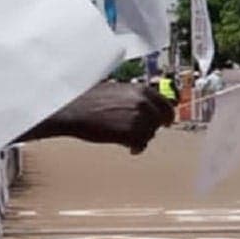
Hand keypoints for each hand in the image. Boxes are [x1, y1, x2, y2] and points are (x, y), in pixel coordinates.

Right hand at [47, 82, 174, 153]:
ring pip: (150, 134)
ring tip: (127, 138)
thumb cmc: (89, 100)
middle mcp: (144, 103)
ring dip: (141, 138)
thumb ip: (135, 98)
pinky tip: (129, 147)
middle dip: (151, 128)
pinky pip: (141, 144)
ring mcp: (138, 118)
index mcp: (142, 90)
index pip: (166, 105)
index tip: (167, 122)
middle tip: (141, 134)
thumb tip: (147, 107)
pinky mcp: (130, 133)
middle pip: (159, 122)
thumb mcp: (118, 90)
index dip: (166, 116)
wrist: (72, 110)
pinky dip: (136, 148)